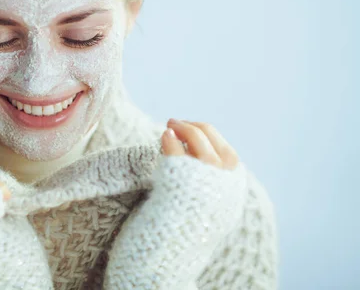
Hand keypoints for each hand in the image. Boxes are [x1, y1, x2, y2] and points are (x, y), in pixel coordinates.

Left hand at [104, 119, 246, 288]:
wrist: (158, 269)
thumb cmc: (173, 240)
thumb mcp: (199, 211)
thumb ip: (206, 187)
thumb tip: (194, 158)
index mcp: (232, 194)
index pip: (227, 154)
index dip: (208, 136)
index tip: (188, 129)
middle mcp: (224, 188)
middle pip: (212, 142)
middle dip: (195, 127)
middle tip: (175, 122)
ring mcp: (203, 184)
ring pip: (197, 140)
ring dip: (183, 128)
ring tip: (169, 125)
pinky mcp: (178, 184)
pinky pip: (175, 150)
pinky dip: (169, 140)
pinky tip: (163, 137)